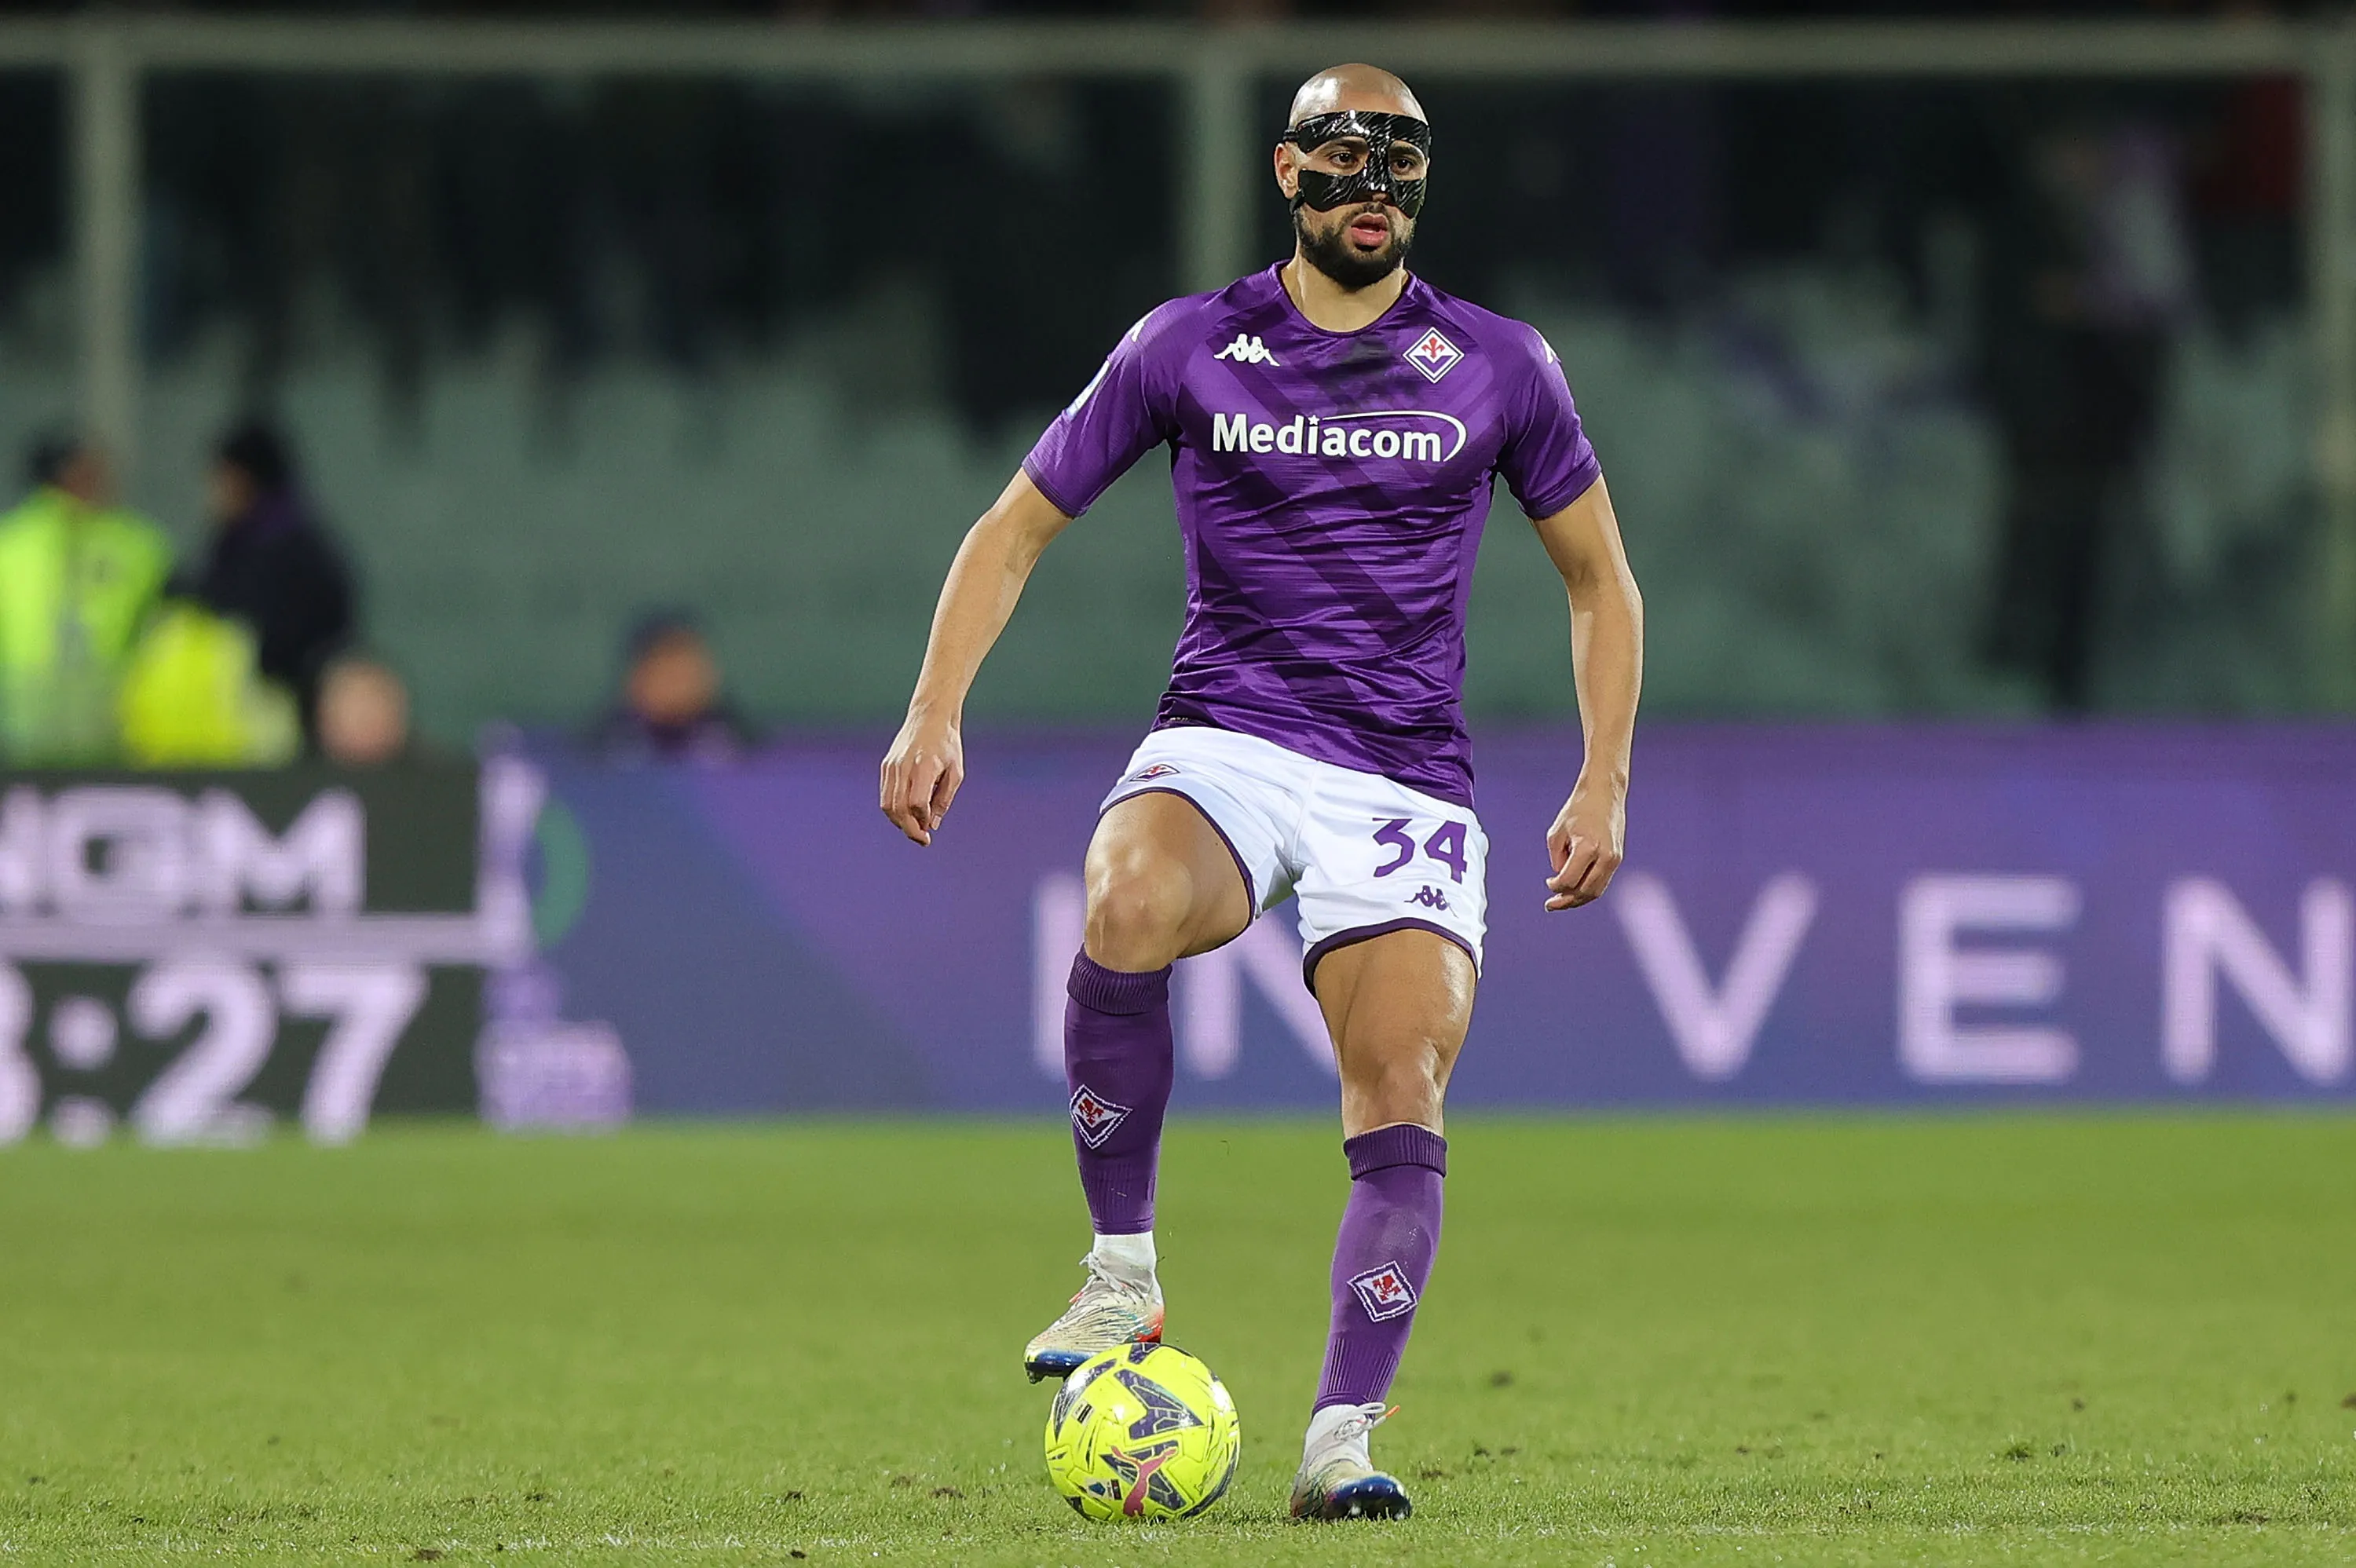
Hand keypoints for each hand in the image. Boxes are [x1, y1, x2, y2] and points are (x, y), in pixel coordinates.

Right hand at [880, 710, 963, 845]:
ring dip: (899, 822)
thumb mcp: (956, 772)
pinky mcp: (886, 765)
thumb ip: (944, 799)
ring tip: (914, 827)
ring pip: (887, 804)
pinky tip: (906, 814)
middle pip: (898, 808)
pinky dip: (893, 809)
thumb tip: (932, 824)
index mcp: (923, 767)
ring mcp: (891, 766)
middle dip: (909, 829)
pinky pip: (885, 794)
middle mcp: (903, 766)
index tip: (930, 830)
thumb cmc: (947, 744)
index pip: (916, 804)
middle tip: (922, 839)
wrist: (930, 716)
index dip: (922, 821)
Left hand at [1544, 775, 1623, 910]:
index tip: (1548, 882)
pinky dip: (1589, 890)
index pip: (1569, 880)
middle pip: (1585, 891)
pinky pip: (1603, 881)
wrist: (1604, 793)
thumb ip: (1557, 859)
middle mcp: (1605, 856)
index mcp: (1587, 848)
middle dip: (1567, 901)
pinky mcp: (1618, 858)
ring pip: (1596, 891)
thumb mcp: (1557, 833)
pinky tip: (1575, 890)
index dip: (1555, 886)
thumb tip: (1562, 879)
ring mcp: (1614, 859)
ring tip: (1562, 902)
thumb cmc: (1577, 810)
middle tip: (1550, 905)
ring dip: (1579, 900)